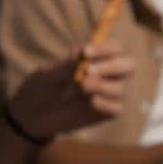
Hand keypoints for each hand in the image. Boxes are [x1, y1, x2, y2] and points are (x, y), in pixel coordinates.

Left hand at [8, 40, 135, 138]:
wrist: (34, 114)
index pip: (116, 49)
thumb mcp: (50, 75)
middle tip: (88, 70)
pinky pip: (116, 108)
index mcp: (98, 59)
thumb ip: (67, 66)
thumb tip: (81, 55)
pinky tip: (91, 102)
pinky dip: (105, 104)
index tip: (85, 53)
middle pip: (129, 65)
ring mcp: (109, 94)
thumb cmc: (43, 88)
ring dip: (101, 86)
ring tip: (80, 87)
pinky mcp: (106, 112)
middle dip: (110, 66)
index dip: (105, 49)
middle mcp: (108, 75)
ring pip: (120, 88)